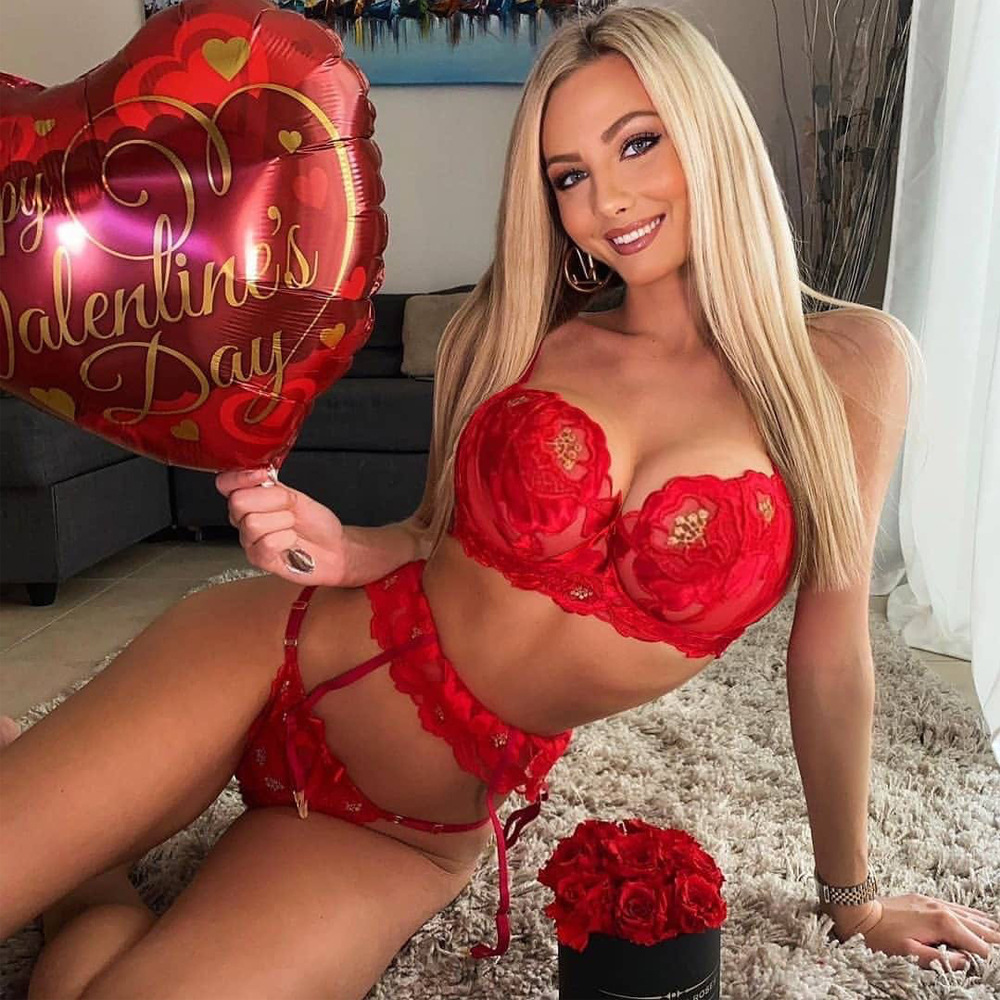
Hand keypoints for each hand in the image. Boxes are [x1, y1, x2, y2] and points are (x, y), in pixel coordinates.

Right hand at [215, 465, 348, 585]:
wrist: (333, 548)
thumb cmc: (315, 523)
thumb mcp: (296, 496)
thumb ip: (273, 487)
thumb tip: (258, 475)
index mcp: (252, 498)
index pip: (225, 483)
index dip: (240, 478)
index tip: (262, 476)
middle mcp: (245, 518)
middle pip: (237, 502)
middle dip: (272, 500)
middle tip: (289, 507)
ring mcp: (249, 540)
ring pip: (253, 523)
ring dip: (283, 521)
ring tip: (291, 526)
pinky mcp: (258, 559)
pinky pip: (267, 543)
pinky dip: (287, 539)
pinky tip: (291, 541)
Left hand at [826, 893, 999, 970]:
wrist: (860, 911)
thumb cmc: (882, 937)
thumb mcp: (911, 954)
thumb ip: (942, 959)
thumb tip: (965, 961)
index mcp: (941, 923)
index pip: (975, 943)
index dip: (986, 955)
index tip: (994, 964)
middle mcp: (941, 909)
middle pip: (975, 926)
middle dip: (991, 938)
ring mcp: (932, 901)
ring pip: (966, 914)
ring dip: (983, 925)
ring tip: (998, 933)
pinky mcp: (924, 899)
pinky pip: (953, 906)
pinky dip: (968, 914)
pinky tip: (974, 917)